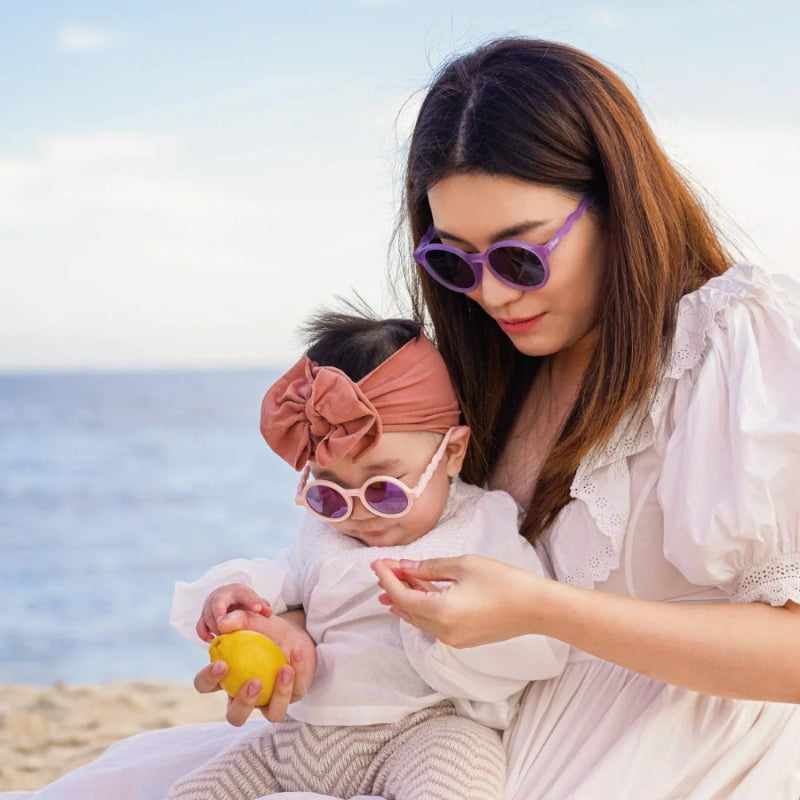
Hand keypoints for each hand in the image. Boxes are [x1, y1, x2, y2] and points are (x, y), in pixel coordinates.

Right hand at [193, 609, 315, 725]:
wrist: (293, 632)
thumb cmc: (266, 630)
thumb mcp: (254, 621)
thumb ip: (239, 619)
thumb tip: (224, 623)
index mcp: (228, 680)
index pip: (206, 686)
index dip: (208, 680)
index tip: (222, 664)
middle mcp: (246, 696)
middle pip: (235, 716)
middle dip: (243, 703)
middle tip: (254, 681)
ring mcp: (272, 700)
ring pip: (273, 715)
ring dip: (279, 694)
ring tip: (284, 669)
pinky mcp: (294, 695)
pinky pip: (297, 691)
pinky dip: (299, 670)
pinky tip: (296, 652)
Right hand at [197, 582, 271, 642]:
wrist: (232, 601)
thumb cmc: (247, 604)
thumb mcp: (256, 603)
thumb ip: (262, 607)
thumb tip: (267, 613)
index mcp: (238, 591)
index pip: (245, 595)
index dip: (251, 602)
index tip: (258, 610)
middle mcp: (221, 596)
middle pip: (218, 603)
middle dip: (220, 613)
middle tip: (223, 625)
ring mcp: (210, 606)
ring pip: (207, 616)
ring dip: (216, 627)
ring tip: (226, 636)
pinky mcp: (203, 617)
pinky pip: (200, 626)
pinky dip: (205, 634)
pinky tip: (213, 640)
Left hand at [371, 556, 544, 647]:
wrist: (537, 608)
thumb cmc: (504, 582)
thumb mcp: (464, 565)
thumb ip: (430, 568)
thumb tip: (406, 567)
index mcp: (440, 612)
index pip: (401, 595)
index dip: (387, 577)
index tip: (377, 562)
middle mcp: (442, 632)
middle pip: (407, 610)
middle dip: (393, 588)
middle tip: (384, 568)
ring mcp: (453, 639)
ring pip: (419, 619)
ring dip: (406, 599)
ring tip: (395, 582)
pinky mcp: (463, 639)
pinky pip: (433, 624)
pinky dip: (423, 607)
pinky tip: (420, 593)